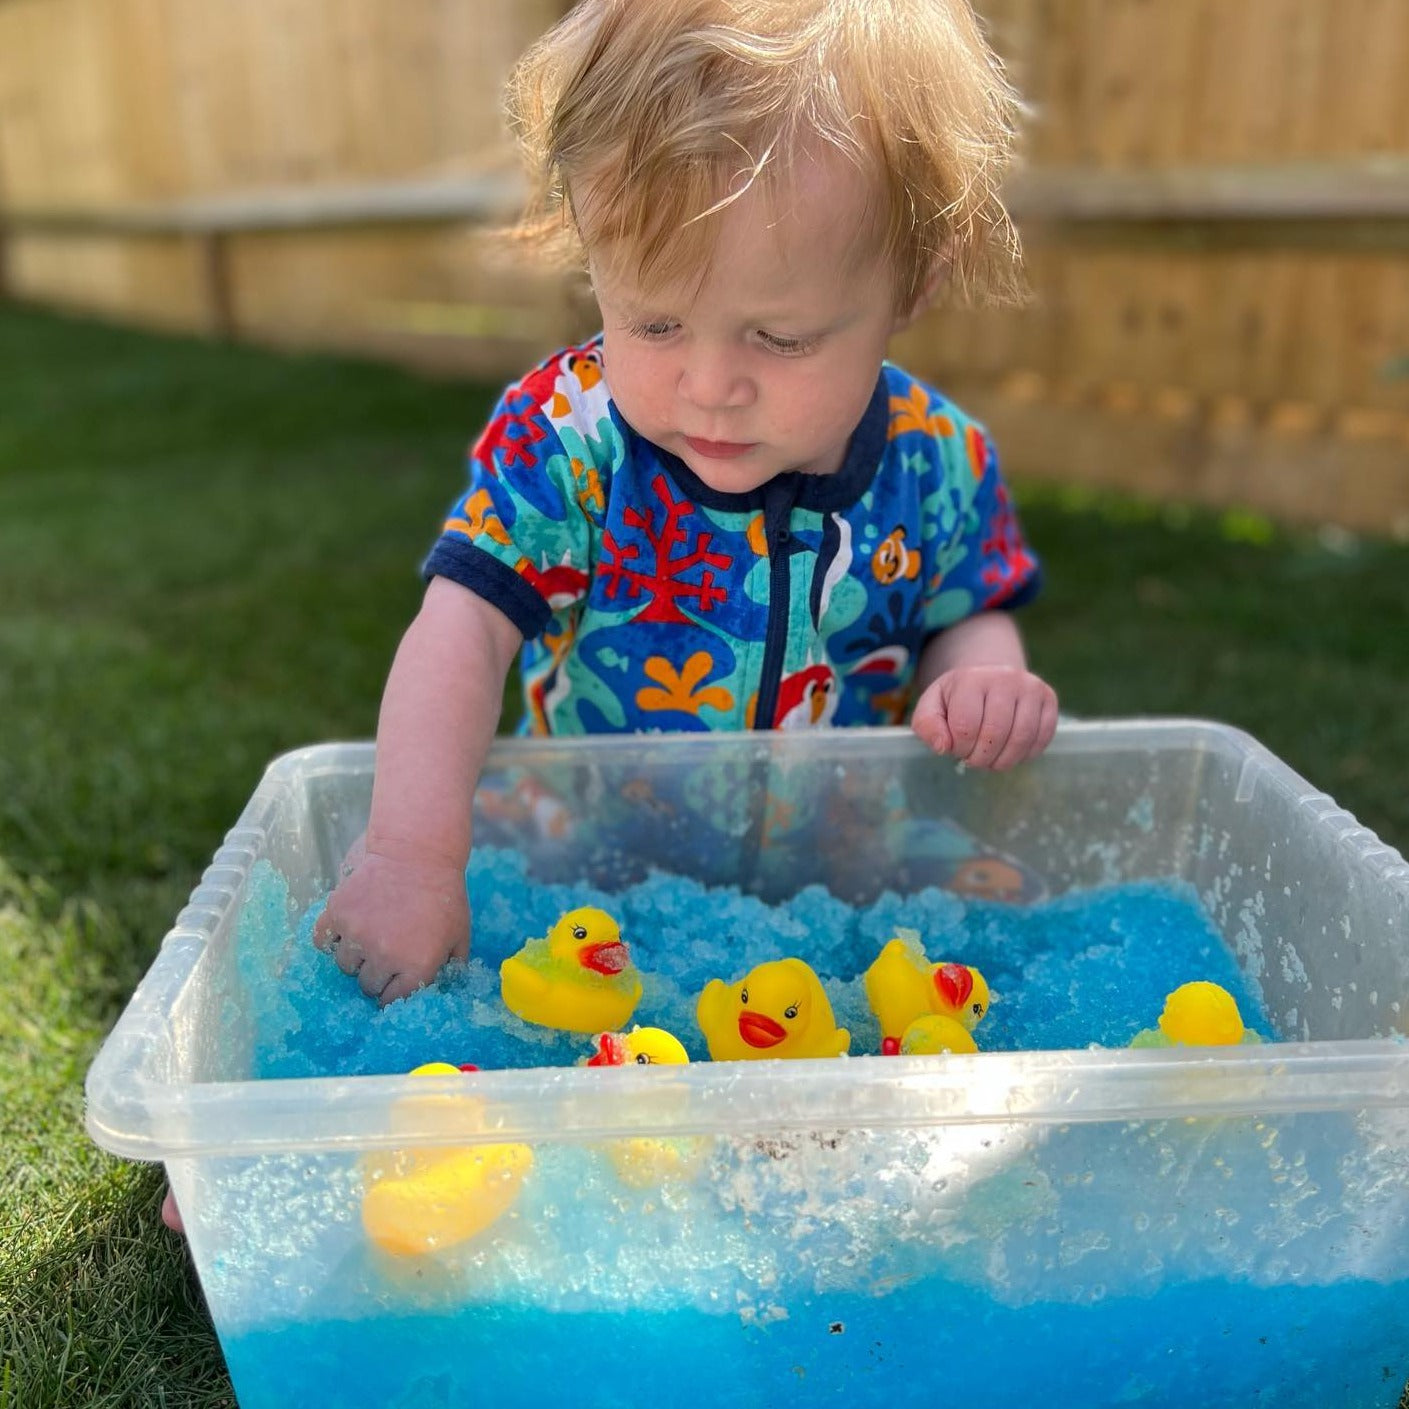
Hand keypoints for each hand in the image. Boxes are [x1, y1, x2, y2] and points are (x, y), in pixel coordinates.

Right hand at [312, 835, 468, 1004]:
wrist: (418, 851)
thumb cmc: (443, 893)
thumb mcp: (459, 933)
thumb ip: (453, 966)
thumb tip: (446, 989)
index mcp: (417, 966)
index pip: (393, 1000)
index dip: (393, 991)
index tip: (392, 984)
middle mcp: (384, 956)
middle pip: (367, 985)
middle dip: (375, 975)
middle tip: (382, 954)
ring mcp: (358, 934)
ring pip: (344, 965)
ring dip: (354, 956)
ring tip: (367, 936)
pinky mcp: (337, 913)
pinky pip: (323, 940)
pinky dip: (330, 937)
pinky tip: (345, 928)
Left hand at [911, 665, 1057, 769]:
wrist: (989, 678)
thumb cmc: (957, 698)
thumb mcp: (932, 706)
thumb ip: (927, 726)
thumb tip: (943, 746)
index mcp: (972, 679)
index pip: (965, 727)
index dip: (958, 748)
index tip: (956, 747)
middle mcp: (1006, 678)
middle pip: (995, 734)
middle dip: (981, 758)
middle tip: (974, 759)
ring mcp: (1031, 687)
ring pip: (1021, 739)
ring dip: (1003, 761)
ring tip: (991, 759)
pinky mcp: (1049, 699)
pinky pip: (1042, 738)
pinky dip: (1025, 755)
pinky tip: (1010, 751)